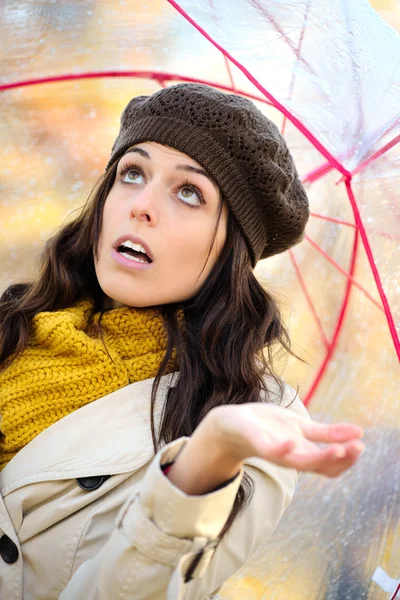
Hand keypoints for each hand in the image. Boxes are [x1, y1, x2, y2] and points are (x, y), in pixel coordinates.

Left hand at [208, 403, 364, 477]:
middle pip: (318, 465)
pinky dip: (281, 449)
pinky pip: (269, 450)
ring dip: (318, 457)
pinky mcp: (256, 442)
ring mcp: (273, 451)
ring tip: (337, 449)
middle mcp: (290, 457)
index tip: (361, 445)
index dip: (346, 459)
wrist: (230, 425)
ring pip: (298, 462)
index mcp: (302, 453)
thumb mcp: (300, 428)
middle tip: (356, 448)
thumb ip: (326, 434)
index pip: (329, 464)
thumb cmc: (266, 428)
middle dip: (339, 459)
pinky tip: (291, 442)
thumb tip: (360, 433)